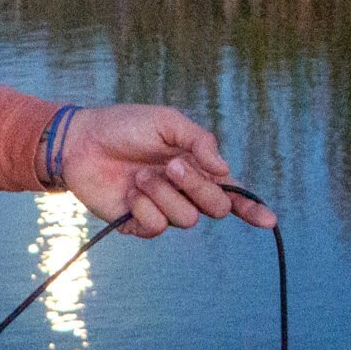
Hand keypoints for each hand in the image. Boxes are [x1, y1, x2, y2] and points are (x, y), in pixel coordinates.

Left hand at [58, 105, 276, 236]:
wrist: (81, 140)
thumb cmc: (125, 126)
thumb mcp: (167, 122)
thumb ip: (200, 141)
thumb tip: (225, 171)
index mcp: (197, 168)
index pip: (232, 193)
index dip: (252, 209)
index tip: (269, 220)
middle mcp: (184, 192)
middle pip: (214, 207)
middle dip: (197, 187)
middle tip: (170, 165)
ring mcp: (162, 209)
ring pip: (186, 219)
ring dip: (164, 194)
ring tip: (139, 175)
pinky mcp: (138, 224)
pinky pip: (156, 227)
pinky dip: (144, 208)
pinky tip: (129, 192)